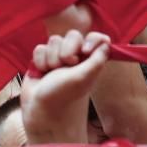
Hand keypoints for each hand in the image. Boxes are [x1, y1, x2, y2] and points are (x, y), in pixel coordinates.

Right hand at [21, 30, 109, 144]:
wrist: (40, 111)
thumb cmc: (64, 96)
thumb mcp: (84, 77)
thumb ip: (97, 59)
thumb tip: (106, 43)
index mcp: (90, 61)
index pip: (96, 39)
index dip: (91, 40)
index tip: (85, 51)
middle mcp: (75, 58)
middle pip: (72, 35)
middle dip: (67, 49)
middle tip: (67, 65)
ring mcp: (57, 59)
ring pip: (53, 41)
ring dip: (52, 57)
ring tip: (52, 73)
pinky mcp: (42, 62)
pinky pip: (40, 49)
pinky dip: (40, 61)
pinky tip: (41, 74)